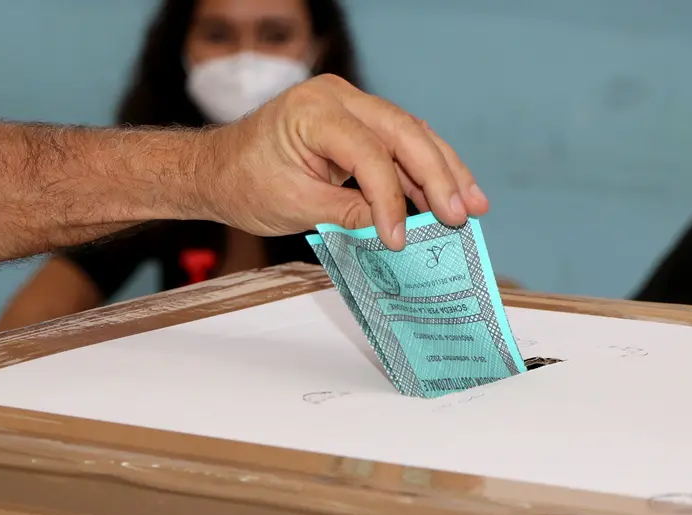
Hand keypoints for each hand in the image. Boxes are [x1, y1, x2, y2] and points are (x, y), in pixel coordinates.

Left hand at [193, 74, 488, 249]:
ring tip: (473, 205)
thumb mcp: (294, 206)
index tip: (400, 239)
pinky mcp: (359, 123)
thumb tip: (396, 232)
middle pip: (404, 133)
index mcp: (313, 112)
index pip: (368, 153)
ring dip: (444, 172)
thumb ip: (348, 214)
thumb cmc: (245, 182)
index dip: (390, 199)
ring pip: (412, 135)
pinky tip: (451, 193)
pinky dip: (424, 170)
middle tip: (463, 213)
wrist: (218, 169)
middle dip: (439, 176)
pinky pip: (400, 143)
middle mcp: (337, 98)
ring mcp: (351, 106)